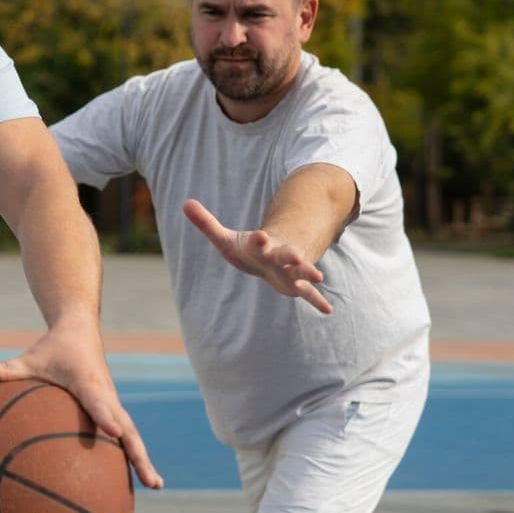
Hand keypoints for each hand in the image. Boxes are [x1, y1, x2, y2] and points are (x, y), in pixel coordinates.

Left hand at [0, 320, 163, 489]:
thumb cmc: (52, 348)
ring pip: (132, 434)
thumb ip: (4, 368)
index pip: (97, 401)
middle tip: (151, 481)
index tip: (112, 433)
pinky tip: (137, 479)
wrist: (80, 330)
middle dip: (139, 453)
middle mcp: (106, 395)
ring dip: (143, 458)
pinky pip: (125, 435)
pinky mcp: (113, 409)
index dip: (104, 416)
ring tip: (155, 485)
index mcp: (86, 382)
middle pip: (127, 428)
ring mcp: (113, 403)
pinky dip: (133, 454)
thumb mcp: (28, 358)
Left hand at [183, 198, 332, 313]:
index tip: (260, 235)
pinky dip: (317, 300)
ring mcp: (288, 271)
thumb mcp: (224, 239)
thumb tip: (184, 203)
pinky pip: (308, 294)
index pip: (258, 242)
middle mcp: (277, 257)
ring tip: (319, 276)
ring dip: (307, 273)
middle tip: (295, 254)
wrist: (270, 255)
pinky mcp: (294, 284)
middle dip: (289, 254)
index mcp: (260, 246)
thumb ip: (206, 223)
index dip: (259, 240)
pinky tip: (329, 309)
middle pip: (283, 254)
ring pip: (299, 271)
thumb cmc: (246, 248)